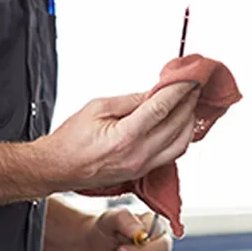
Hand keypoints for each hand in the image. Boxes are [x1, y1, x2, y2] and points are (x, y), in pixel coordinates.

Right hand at [36, 82, 200, 190]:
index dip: (180, 90)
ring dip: (189, 122)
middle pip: (177, 126)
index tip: (191, 78)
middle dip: (189, 103)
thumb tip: (155, 92)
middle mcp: (138, 155)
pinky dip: (180, 137)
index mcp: (125, 137)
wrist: (57, 168)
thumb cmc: (71, 139)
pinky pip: (171, 155)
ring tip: (190, 103)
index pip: (162, 108)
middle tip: (194, 86)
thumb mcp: (97, 108)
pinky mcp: (142, 173)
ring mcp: (142, 167)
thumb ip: (130, 100)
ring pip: (180, 144)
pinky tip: (180, 124)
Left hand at [79, 207, 172, 250]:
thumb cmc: (105, 229)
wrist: (93, 248)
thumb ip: (126, 219)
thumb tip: (140, 233)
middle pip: (163, 250)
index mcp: (155, 224)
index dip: (144, 236)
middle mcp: (159, 242)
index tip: (124, 236)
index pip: (161, 229)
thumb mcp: (110, 218)